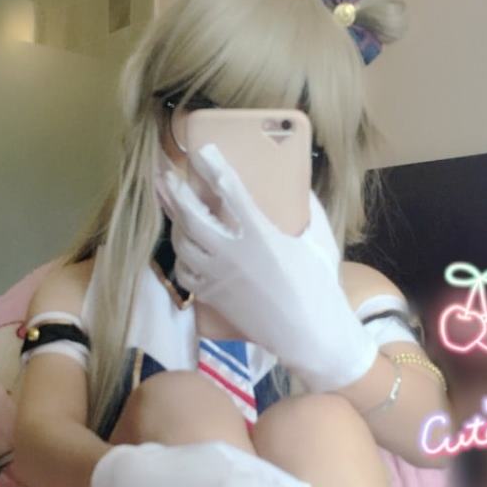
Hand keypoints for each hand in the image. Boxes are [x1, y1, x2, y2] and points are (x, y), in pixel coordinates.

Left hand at [157, 144, 378, 392]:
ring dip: (175, 223)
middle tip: (166, 176)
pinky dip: (181, 257)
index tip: (202, 151)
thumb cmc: (320, 287)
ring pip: (183, 244)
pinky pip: (185, 273)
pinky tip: (184, 248)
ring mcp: (219, 277)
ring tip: (171, 207)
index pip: (230, 190)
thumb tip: (300, 188)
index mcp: (260, 234)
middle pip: (192, 216)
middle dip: (176, 192)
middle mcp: (232, 253)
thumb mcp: (320, 241)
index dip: (213, 167)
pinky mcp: (214, 297)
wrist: (308, 334)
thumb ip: (308, 210)